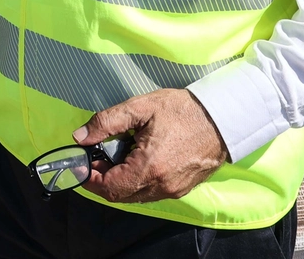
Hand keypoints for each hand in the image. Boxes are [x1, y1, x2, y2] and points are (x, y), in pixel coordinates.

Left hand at [73, 88, 228, 203]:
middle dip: (103, 179)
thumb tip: (80, 137)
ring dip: (121, 181)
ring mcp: (173, 190)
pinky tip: (138, 159)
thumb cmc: (183, 110)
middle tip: (97, 156)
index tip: (82, 163)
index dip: (90, 178)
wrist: (223, 118)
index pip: (109, 188)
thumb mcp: (141, 107)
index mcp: (149, 168)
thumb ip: (106, 122)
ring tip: (118, 154)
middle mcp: (161, 186)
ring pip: (136, 195)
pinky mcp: (182, 189)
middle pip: (121, 195)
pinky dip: (138, 181)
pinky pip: (151, 192)